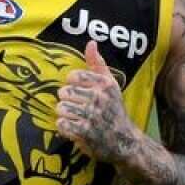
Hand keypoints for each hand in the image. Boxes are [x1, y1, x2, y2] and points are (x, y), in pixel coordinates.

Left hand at [56, 41, 137, 162]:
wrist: (124, 141)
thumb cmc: (114, 110)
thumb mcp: (110, 85)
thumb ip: (97, 64)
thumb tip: (91, 43)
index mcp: (104, 84)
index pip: (72, 76)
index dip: (72, 85)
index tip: (80, 94)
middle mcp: (99, 98)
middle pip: (64, 92)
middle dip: (67, 102)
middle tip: (78, 109)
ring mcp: (92, 116)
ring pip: (60, 108)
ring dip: (65, 116)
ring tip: (76, 119)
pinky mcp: (85, 133)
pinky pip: (61, 124)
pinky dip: (64, 128)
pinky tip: (74, 129)